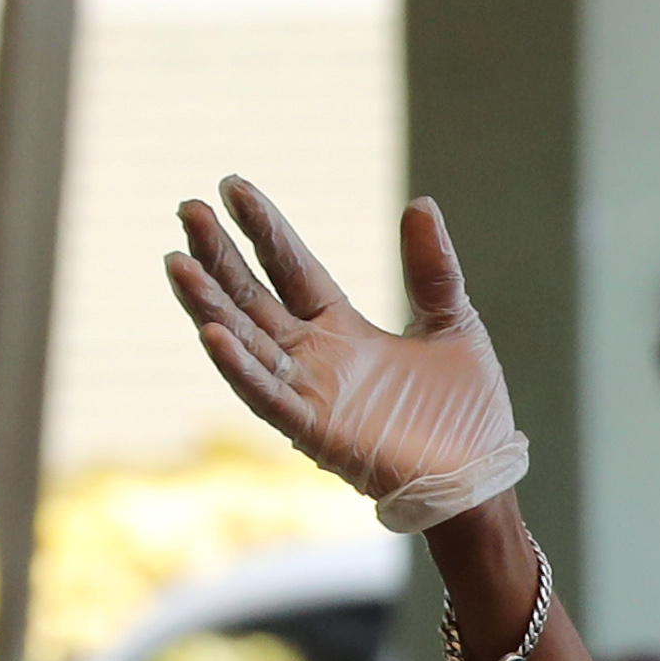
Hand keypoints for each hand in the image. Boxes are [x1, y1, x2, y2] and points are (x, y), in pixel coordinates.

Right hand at [167, 178, 530, 532]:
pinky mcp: (316, 431)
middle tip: (186, 209)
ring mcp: (309, 393)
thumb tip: (420, 202)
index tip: (230, 186)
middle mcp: (314, 356)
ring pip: (246, 342)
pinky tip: (212, 335)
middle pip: (252, 297)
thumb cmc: (467, 408)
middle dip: (218, 256)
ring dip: (210, 306)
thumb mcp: (453, 321)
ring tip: (177, 263)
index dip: (261, 229)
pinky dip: (241, 369)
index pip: (289, 266)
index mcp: (341, 327)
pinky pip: (269, 397)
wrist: (482, 475)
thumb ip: (430, 269)